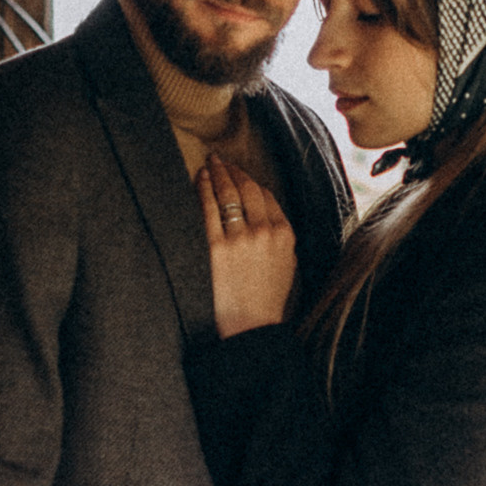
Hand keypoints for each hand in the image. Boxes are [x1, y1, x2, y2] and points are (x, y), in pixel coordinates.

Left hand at [199, 154, 297, 335]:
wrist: (250, 327)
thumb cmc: (266, 301)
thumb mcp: (287, 266)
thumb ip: (281, 240)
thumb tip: (268, 218)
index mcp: (284, 234)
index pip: (266, 196)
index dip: (250, 180)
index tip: (239, 173)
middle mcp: (264, 231)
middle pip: (246, 189)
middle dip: (232, 169)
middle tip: (220, 159)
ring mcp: (240, 238)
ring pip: (227, 194)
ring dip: (217, 174)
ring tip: (208, 164)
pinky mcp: (216, 247)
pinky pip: (208, 208)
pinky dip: (203, 189)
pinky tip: (198, 179)